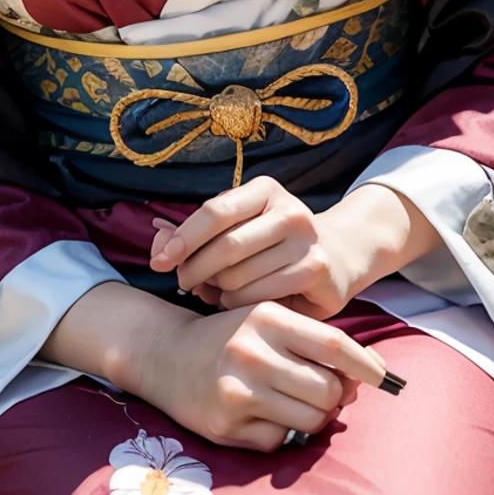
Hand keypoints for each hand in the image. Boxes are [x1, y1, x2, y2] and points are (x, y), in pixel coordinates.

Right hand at [137, 298, 390, 451]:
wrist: (165, 355)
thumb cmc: (231, 337)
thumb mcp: (268, 323)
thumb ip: (313, 344)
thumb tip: (362, 379)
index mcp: (266, 317)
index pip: (333, 345)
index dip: (366, 364)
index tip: (385, 377)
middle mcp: (251, 353)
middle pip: (327, 389)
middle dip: (335, 397)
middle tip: (324, 393)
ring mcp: (237, 391)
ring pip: (310, 420)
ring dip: (313, 418)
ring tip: (294, 404)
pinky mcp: (225, 426)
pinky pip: (278, 441)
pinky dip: (279, 433)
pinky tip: (260, 415)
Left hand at [150, 177, 439, 320]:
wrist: (338, 256)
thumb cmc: (272, 244)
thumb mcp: (238, 229)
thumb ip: (194, 234)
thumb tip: (156, 238)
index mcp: (266, 189)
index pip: (214, 211)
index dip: (182, 239)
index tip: (159, 263)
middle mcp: (290, 210)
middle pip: (225, 247)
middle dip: (194, 270)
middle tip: (184, 284)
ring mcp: (307, 241)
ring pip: (239, 277)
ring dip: (218, 291)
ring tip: (218, 291)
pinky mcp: (317, 272)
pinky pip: (259, 297)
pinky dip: (240, 305)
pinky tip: (241, 302)